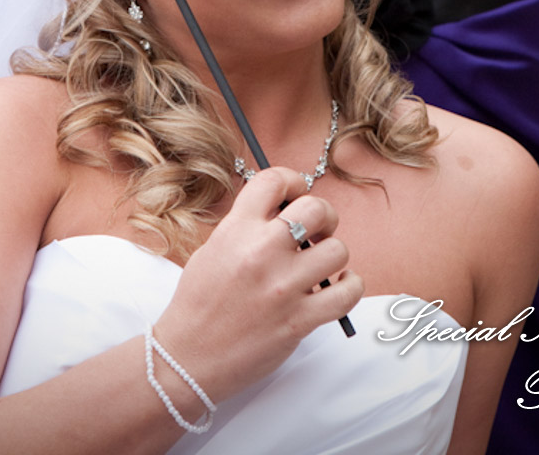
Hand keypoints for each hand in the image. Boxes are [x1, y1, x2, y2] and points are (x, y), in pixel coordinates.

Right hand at [152, 168, 361, 402]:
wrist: (188, 358)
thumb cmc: (198, 304)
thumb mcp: (213, 250)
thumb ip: (246, 227)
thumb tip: (285, 210)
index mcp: (236, 230)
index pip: (274, 180)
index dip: (293, 181)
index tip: (296, 193)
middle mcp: (261, 252)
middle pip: (317, 209)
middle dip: (324, 216)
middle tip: (318, 230)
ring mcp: (283, 287)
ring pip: (338, 250)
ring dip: (334, 255)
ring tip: (322, 265)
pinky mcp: (300, 321)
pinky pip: (347, 293)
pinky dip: (350, 286)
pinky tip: (338, 286)